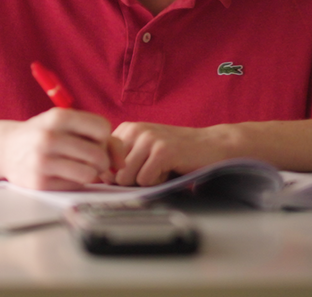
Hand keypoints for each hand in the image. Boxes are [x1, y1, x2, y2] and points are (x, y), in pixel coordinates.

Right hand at [0, 108, 124, 189]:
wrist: (6, 149)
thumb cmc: (45, 135)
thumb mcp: (68, 125)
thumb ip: (103, 138)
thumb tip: (121, 163)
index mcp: (58, 117)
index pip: (102, 128)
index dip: (104, 137)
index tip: (94, 140)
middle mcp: (49, 137)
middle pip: (99, 154)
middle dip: (101, 160)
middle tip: (91, 159)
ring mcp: (43, 160)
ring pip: (89, 173)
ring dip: (90, 173)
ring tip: (80, 167)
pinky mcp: (39, 182)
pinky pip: (75, 186)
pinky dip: (75, 182)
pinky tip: (64, 174)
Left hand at [111, 121, 228, 186]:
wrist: (211, 145)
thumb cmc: (177, 153)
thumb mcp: (144, 153)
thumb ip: (122, 162)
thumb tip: (100, 178)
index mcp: (127, 129)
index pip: (104, 161)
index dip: (119, 174)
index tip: (138, 169)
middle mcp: (134, 130)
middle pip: (115, 174)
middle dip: (133, 180)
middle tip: (154, 168)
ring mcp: (148, 138)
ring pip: (127, 178)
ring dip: (147, 181)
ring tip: (163, 168)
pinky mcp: (162, 150)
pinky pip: (145, 180)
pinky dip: (158, 182)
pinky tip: (171, 169)